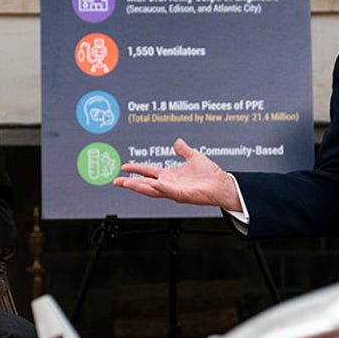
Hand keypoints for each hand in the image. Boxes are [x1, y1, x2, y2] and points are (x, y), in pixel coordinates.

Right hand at [113, 138, 241, 211]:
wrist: (222, 184)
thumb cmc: (211, 174)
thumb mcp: (194, 156)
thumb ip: (184, 150)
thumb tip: (177, 141)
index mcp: (169, 176)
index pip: (147, 172)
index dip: (135, 169)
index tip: (123, 167)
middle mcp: (169, 184)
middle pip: (144, 184)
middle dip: (130, 183)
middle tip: (116, 181)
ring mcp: (174, 191)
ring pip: (152, 190)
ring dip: (139, 187)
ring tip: (126, 184)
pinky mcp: (182, 195)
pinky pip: (168, 192)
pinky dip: (160, 189)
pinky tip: (152, 184)